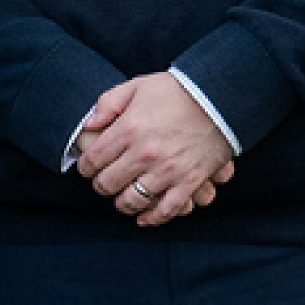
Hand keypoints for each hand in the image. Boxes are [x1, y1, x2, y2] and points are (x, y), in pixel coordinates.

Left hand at [74, 72, 233, 226]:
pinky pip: (166, 210)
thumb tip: (88, 125)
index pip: (93, 160)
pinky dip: (152, 218)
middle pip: (108, 184)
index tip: (88, 168)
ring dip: (122, 203)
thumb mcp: (137, 86)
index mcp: (128, 129)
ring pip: (132, 201)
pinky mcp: (189, 181)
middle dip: (101, 185)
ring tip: (123, 198)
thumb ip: (108, 104)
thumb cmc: (177, 91)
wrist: (219, 96)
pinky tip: (143, 218)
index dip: (85, 168)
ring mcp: (168, 171)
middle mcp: (145, 153)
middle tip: (105, 182)